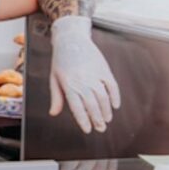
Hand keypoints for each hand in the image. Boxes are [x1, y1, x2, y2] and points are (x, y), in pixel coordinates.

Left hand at [49, 16, 120, 132]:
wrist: (71, 39)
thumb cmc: (60, 61)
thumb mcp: (54, 78)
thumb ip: (56, 97)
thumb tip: (53, 113)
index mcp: (68, 84)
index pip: (77, 107)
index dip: (83, 120)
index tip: (88, 130)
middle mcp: (82, 81)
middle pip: (92, 105)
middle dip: (97, 119)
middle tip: (100, 128)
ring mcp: (94, 75)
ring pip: (103, 98)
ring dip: (106, 111)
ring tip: (106, 120)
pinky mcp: (104, 69)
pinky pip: (112, 86)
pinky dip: (115, 97)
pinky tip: (115, 106)